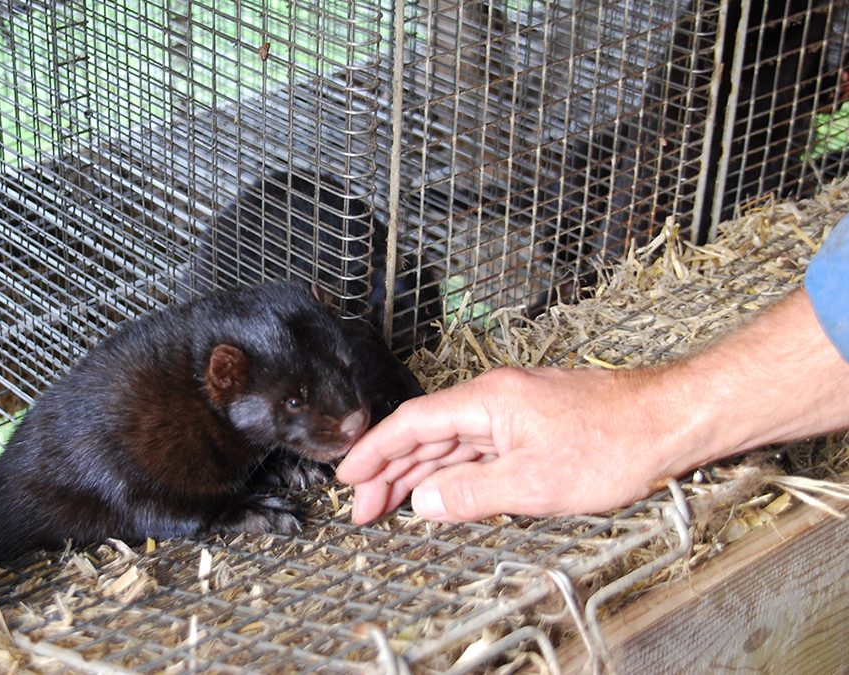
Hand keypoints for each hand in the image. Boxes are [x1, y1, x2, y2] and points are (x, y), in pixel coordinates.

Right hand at [335, 366, 689, 523]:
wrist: (673, 420)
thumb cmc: (614, 442)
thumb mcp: (535, 482)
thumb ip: (472, 494)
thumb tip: (424, 502)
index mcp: (487, 401)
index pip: (413, 424)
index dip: (375, 451)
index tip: (349, 475)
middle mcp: (495, 400)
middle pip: (427, 435)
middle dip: (390, 471)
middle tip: (364, 508)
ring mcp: (516, 412)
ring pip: (453, 443)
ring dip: (420, 474)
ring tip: (391, 505)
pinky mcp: (535, 427)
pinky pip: (480, 450)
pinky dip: (455, 472)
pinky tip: (444, 492)